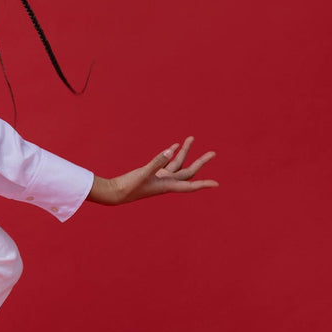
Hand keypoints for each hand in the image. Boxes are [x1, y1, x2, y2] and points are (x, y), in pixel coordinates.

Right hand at [85, 136, 217, 204]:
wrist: (115, 192)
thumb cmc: (129, 187)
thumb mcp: (143, 173)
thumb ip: (157, 161)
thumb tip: (171, 150)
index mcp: (168, 185)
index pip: (190, 185)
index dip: (203, 184)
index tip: (216, 184)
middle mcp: (167, 182)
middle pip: (189, 171)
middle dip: (201, 162)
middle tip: (213, 153)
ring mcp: (161, 177)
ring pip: (178, 164)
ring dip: (185, 152)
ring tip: (191, 138)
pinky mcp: (153, 173)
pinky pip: (167, 162)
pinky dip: (172, 154)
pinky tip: (175, 145)